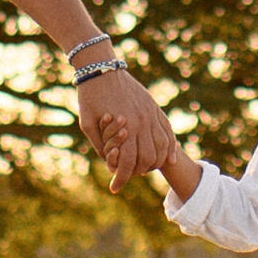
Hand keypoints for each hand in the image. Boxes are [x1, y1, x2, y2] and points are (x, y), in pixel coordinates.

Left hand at [76, 69, 174, 193]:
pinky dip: (170, 149)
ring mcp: (150, 115)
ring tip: (144, 169)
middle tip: (127, 176)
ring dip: (155, 163)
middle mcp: (140, 123)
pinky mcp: (154, 108)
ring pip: (162, 148)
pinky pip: (168, 132)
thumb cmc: (89, 98)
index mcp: (123, 128)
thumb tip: (112, 165)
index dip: (121, 179)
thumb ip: (100, 146)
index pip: (127, 163)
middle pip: (147, 159)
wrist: (101, 69)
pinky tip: (168, 160)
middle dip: (137, 172)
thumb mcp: (88, 125)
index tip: (114, 188)